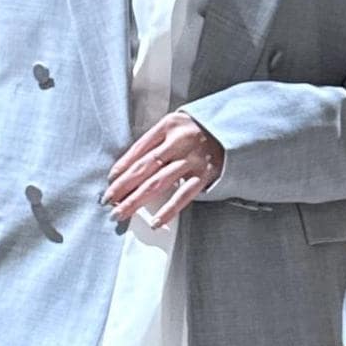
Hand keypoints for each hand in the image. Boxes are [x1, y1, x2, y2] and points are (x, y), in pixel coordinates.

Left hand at [103, 110, 224, 226]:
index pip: (139, 149)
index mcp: (168, 126)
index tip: (110, 181)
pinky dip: (168, 210)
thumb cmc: (200, 129)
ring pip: (158, 183)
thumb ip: (156, 140)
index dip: (122, 167)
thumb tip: (128, 166)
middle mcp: (179, 141)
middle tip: (108, 201)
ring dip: (137, 200)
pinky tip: (154, 221)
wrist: (237, 128)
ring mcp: (193, 159)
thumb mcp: (177, 124)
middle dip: (123, 186)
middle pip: (144, 167)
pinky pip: (183, 195)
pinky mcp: (206, 175)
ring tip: (121, 213)